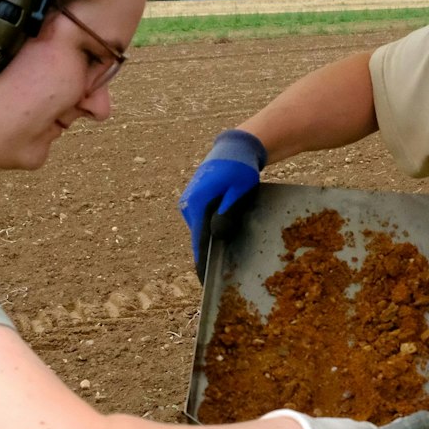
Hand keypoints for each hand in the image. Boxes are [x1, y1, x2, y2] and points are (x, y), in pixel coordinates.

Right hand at [177, 129, 265, 273]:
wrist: (234, 147)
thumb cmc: (240, 168)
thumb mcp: (239, 190)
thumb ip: (228, 211)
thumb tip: (215, 233)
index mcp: (196, 203)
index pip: (198, 240)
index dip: (202, 262)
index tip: (205, 281)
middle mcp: (187, 204)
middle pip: (198, 237)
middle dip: (210, 252)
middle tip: (225, 271)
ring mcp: (188, 202)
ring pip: (201, 229)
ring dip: (212, 239)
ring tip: (228, 253)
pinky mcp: (193, 200)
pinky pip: (201, 221)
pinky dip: (211, 229)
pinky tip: (224, 233)